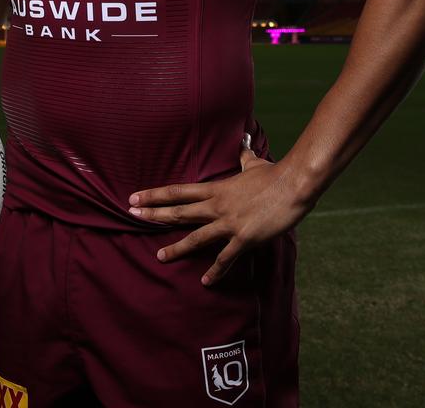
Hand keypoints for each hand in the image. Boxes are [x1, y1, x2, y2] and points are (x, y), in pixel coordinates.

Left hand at [128, 143, 312, 286]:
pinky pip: (225, 258)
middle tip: (131, 217)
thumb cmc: (274, 173)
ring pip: (196, 237)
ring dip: (177, 248)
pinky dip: (215, 271)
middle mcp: (217, 206)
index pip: (178, 191)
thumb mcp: (254, 163)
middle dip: (154, 215)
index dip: (155, 195)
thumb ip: (244, 156)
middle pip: (179, 211)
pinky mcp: (244, 238)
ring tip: (159, 257)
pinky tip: (205, 282)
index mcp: (217, 188)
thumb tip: (243, 143)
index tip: (135, 197)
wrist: (293, 184)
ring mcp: (229, 223)